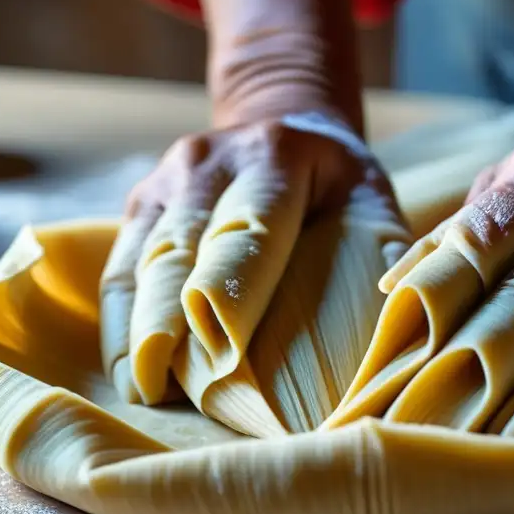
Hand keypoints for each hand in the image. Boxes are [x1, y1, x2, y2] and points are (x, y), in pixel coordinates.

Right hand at [99, 112, 407, 404]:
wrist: (284, 122)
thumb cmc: (339, 182)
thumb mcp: (372, 201)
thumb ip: (380, 257)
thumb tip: (391, 332)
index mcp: (275, 159)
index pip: (248, 233)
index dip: (231, 296)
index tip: (221, 360)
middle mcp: (209, 164)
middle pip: (180, 252)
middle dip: (168, 323)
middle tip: (161, 390)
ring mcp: (167, 180)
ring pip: (142, 262)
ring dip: (138, 330)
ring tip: (141, 391)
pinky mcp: (141, 203)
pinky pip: (121, 266)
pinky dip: (122, 319)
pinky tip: (128, 368)